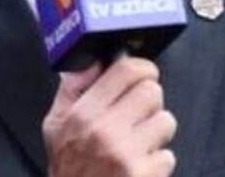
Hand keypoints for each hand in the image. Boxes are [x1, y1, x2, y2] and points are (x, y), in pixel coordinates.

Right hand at [43, 57, 176, 176]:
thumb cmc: (67, 168)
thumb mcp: (56, 126)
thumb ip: (73, 88)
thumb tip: (93, 58)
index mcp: (82, 114)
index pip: (127, 70)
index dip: (142, 69)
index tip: (141, 78)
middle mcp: (104, 131)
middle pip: (153, 92)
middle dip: (150, 103)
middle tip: (137, 117)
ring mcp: (126, 155)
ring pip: (166, 121)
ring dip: (156, 134)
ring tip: (137, 145)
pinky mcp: (143, 175)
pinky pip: (168, 155)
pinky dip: (157, 163)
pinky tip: (138, 169)